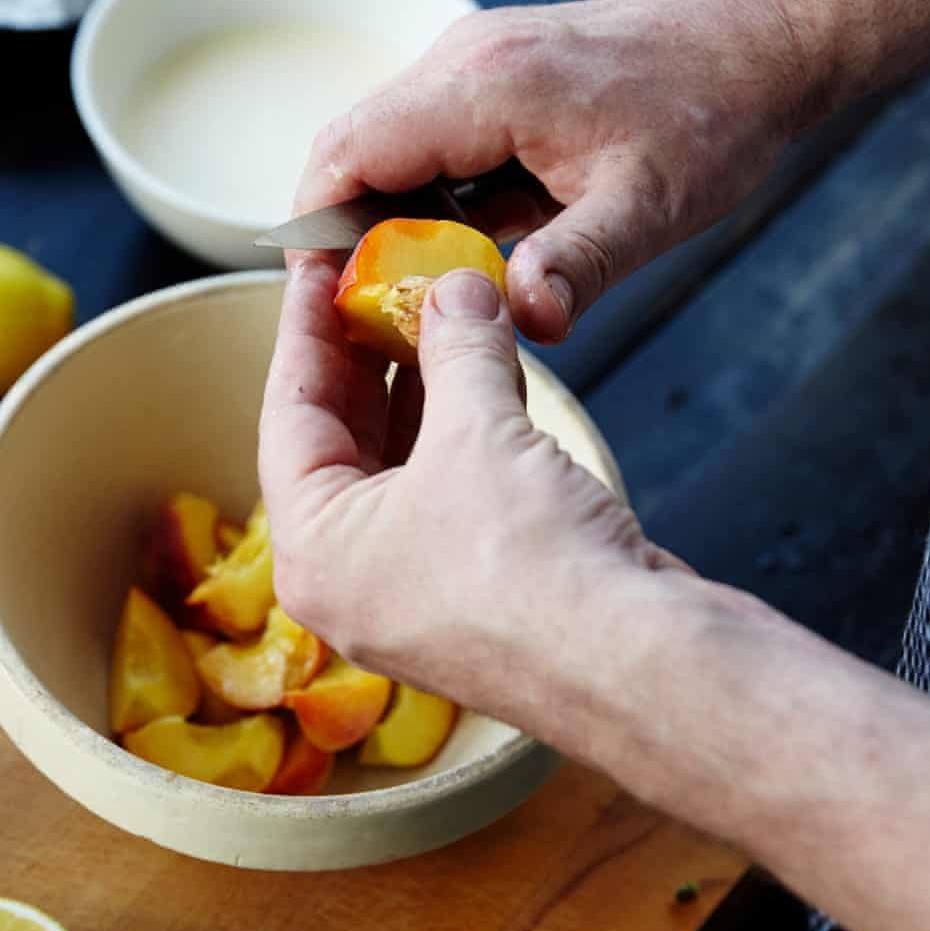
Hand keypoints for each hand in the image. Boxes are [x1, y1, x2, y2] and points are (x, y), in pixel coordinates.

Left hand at [259, 258, 690, 742]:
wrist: (640, 664)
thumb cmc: (534, 569)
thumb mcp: (478, 430)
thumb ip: (458, 347)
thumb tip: (454, 290)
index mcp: (317, 551)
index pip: (290, 414)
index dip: (306, 329)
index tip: (316, 265)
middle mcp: (354, 578)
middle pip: (342, 439)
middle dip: (367, 352)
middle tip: (381, 275)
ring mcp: (419, 590)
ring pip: (403, 464)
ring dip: (424, 386)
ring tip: (438, 306)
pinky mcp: (483, 592)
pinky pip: (454, 490)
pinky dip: (467, 429)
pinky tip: (490, 372)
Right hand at [296, 0, 810, 342]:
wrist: (756, 41)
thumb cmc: (711, 114)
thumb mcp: (651, 207)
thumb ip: (577, 265)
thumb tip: (519, 320)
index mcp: (486, 83)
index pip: (348, 152)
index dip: (315, 231)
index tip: (318, 300)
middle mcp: (464, 58)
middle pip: (352, 149)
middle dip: (343, 236)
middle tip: (361, 316)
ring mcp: (474, 61)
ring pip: (385, 146)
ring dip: (385, 221)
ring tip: (410, 298)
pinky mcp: (491, 76)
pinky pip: (427, 141)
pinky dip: (425, 200)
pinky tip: (462, 254)